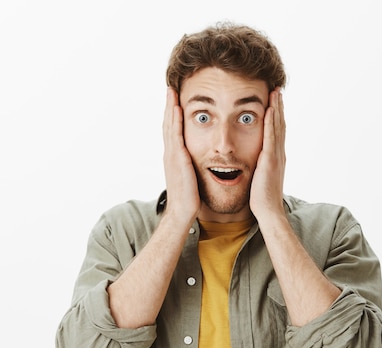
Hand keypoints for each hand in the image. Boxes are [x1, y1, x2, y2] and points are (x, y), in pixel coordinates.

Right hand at [162, 87, 200, 224]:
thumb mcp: (191, 177)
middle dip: (170, 106)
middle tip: (170, 88)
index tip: (176, 100)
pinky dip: (175, 120)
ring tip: (172, 91)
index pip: (173, 131)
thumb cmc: (190, 198)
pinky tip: (178, 108)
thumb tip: (197, 162)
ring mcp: (172, 155)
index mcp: (175, 157)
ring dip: (171, 107)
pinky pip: (176, 134)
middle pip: (169, 124)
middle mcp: (171, 153)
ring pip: (170, 126)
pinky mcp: (177, 159)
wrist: (182, 212)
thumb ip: (192, 167)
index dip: (174, 115)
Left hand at [250, 88, 285, 221]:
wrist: (268, 212)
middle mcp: (278, 153)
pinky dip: (272, 121)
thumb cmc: (262, 200)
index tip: (274, 101)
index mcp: (275, 157)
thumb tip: (254, 165)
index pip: (277, 131)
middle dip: (279, 106)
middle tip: (277, 89)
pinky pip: (271, 136)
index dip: (276, 115)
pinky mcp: (270, 160)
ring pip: (278, 126)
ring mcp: (276, 156)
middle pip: (280, 124)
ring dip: (277, 108)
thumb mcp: (260, 179)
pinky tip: (270, 109)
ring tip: (275, 91)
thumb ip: (259, 168)